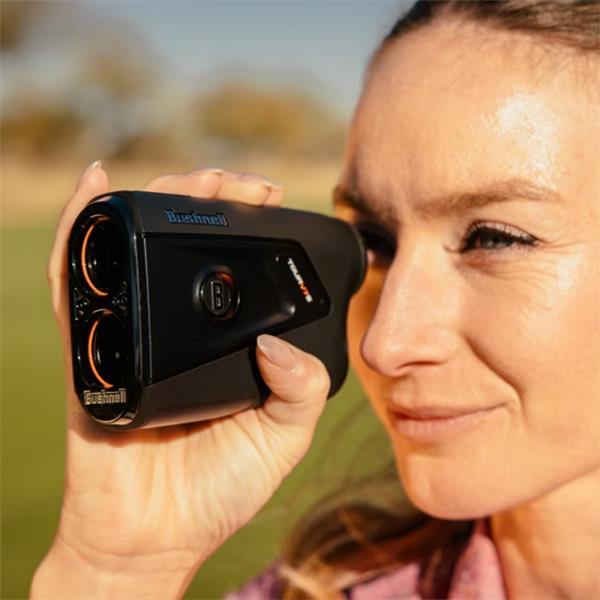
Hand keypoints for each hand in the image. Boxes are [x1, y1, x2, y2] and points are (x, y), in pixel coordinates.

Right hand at [32, 163, 329, 598]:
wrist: (157, 535)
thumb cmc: (219, 486)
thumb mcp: (283, 436)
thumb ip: (300, 389)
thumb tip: (278, 341)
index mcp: (218, 341)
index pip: (230, 266)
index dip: (248, 226)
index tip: (270, 199)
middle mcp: (174, 328)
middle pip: (184, 245)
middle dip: (210, 200)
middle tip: (243, 185)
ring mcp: (130, 333)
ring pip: (135, 249)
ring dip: (159, 200)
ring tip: (193, 178)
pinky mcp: (91, 351)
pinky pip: (76, 284)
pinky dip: (80, 233)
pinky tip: (96, 188)